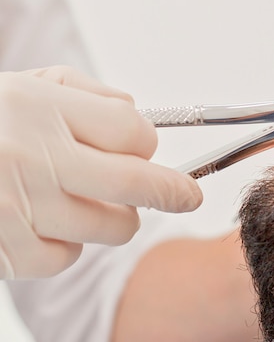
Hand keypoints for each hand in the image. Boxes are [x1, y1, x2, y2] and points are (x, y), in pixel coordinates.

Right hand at [0, 66, 202, 278]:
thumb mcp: (28, 85)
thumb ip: (87, 95)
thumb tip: (139, 114)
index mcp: (44, 110)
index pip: (135, 133)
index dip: (148, 142)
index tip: (149, 148)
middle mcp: (37, 160)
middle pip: (137, 187)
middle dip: (173, 192)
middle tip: (186, 196)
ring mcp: (20, 209)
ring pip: (113, 228)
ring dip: (116, 216)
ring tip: (90, 198)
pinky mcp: (4, 250)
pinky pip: (65, 257)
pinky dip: (67, 244)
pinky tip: (48, 222)